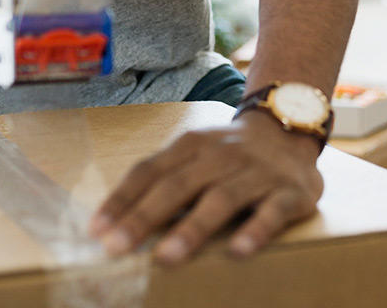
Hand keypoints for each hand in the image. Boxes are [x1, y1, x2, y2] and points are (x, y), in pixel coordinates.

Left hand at [89, 109, 323, 264]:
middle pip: (179, 184)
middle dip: (145, 217)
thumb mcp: (196, 155)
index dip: (123, 199)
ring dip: (192, 227)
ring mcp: (257, 172)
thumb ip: (164, 181)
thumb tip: (113, 223)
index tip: (96, 231)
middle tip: (116, 248)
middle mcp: (222, 155)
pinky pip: (272, 211)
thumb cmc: (229, 155)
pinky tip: (238, 251)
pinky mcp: (290, 191)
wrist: (290, 129)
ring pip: (222, 198)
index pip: (151, 170)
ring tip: (165, 256)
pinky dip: (256, 230)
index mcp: (193, 145)